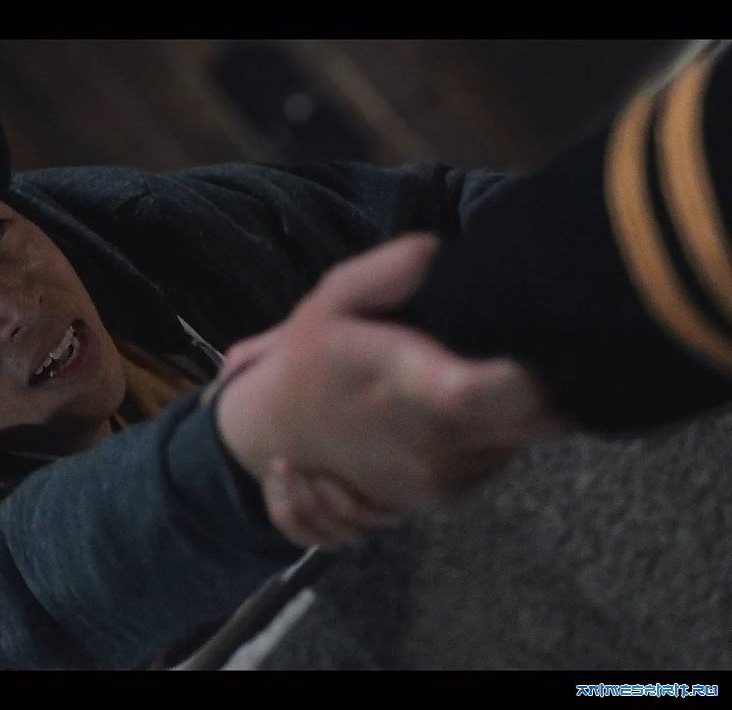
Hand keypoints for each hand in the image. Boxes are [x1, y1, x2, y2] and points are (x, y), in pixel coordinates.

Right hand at [216, 233, 563, 546]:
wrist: (273, 435)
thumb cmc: (311, 359)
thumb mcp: (334, 298)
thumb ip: (388, 272)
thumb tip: (441, 253)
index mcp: (417, 393)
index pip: (515, 393)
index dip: (548, 370)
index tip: (542, 341)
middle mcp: (438, 449)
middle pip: (541, 419)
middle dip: (541, 382)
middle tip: (511, 345)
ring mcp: (443, 482)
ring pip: (522, 439)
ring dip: (511, 409)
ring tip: (465, 376)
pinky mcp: (444, 501)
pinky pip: (498, 459)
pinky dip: (490, 433)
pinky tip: (453, 409)